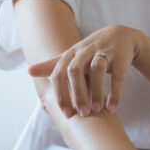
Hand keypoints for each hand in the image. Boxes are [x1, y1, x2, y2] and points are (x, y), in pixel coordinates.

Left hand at [28, 25, 142, 117]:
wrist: (119, 35)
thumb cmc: (91, 50)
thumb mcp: (72, 56)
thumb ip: (52, 65)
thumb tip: (28, 72)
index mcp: (71, 54)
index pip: (59, 73)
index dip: (60, 93)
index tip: (65, 113)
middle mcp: (85, 51)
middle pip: (75, 70)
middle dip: (77, 93)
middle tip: (82, 114)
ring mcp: (104, 52)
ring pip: (97, 70)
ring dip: (96, 91)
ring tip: (97, 110)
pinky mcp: (120, 57)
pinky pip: (118, 75)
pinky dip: (115, 92)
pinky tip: (112, 108)